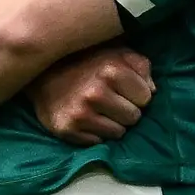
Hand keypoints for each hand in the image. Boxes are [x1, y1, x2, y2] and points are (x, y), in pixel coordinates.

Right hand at [29, 46, 154, 144]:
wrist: (42, 71)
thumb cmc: (88, 61)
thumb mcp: (118, 53)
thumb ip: (141, 66)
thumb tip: (152, 90)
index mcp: (112, 71)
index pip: (146, 98)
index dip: (137, 94)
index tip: (124, 89)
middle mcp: (95, 93)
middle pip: (134, 117)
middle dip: (126, 110)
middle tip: (111, 100)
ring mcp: (80, 114)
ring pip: (118, 133)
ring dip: (113, 123)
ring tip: (99, 109)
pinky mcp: (66, 130)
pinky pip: (97, 141)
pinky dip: (95, 133)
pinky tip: (86, 118)